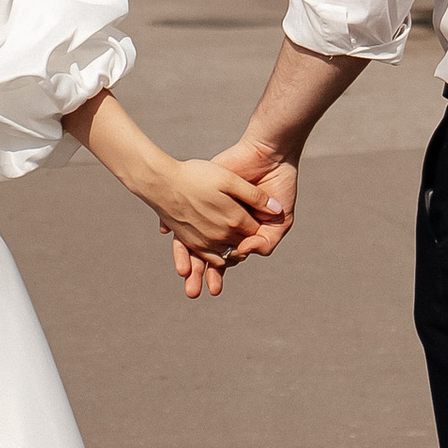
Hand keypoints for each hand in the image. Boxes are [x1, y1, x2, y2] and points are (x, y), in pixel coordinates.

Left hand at [164, 146, 296, 298]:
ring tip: (182, 274)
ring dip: (186, 256)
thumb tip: (244, 252)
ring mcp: (211, 208)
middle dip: (199, 272)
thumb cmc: (280, 187)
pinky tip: (167, 231)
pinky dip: (175, 221)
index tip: (213, 289)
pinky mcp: (203, 192)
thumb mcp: (280, 221)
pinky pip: (184, 209)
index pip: (223, 257)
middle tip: (193, 292)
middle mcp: (222, 222)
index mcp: (239, 232)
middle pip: (205, 252)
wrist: (271, 155)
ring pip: (192, 236)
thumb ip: (267, 241)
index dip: (217, 273)